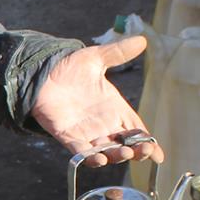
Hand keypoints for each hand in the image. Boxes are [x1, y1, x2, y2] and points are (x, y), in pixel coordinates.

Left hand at [30, 38, 164, 166]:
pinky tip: (99, 159)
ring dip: (116, 156)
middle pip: (125, 145)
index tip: (159, 154)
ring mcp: (86, 132)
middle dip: (136, 152)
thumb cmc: (68, 67)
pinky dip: (90, 158)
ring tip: (125, 153)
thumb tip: (142, 39)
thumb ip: (118, 52)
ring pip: (106, 151)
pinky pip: (80, 152)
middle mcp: (103, 124)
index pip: (136, 130)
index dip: (148, 142)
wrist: (40, 73)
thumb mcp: (95, 58)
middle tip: (144, 151)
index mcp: (115, 108)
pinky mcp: (67, 136)